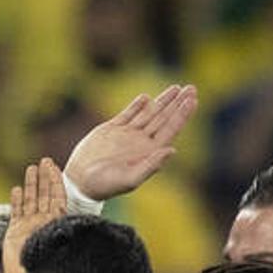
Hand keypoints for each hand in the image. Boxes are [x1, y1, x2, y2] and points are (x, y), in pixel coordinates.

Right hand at [3, 158, 67, 272]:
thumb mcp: (61, 255)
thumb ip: (65, 243)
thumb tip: (81, 231)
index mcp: (56, 225)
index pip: (58, 199)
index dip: (57, 183)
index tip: (56, 168)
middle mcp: (43, 223)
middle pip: (45, 196)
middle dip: (45, 178)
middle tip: (45, 161)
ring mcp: (29, 226)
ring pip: (30, 201)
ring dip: (31, 185)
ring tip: (31, 168)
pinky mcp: (15, 232)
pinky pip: (16, 213)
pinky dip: (16, 201)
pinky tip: (16, 189)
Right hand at [61, 84, 199, 200]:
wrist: (79, 181)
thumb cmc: (105, 185)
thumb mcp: (130, 179)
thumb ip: (151, 165)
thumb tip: (173, 150)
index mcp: (149, 152)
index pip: (171, 129)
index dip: (182, 114)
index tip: (192, 100)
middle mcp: (141, 142)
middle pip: (164, 118)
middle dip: (178, 103)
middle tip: (192, 88)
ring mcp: (127, 134)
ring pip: (150, 113)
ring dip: (163, 100)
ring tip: (177, 88)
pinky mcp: (112, 129)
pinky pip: (128, 114)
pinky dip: (137, 105)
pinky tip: (147, 98)